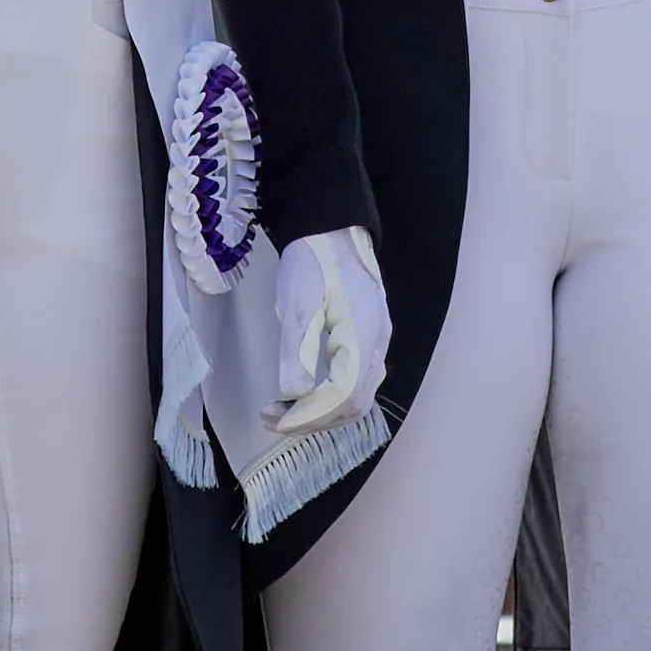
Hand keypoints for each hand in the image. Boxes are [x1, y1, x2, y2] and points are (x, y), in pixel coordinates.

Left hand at [265, 225, 389, 437]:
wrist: (332, 230)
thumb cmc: (313, 261)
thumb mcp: (297, 303)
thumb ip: (296, 349)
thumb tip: (293, 394)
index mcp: (364, 334)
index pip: (344, 395)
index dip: (309, 415)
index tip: (273, 417)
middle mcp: (378, 343)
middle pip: (355, 404)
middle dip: (312, 420)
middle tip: (272, 418)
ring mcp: (377, 342)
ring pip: (358, 397)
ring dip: (321, 413)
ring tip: (282, 410)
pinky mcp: (369, 339)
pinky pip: (356, 383)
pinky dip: (330, 399)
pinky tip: (304, 394)